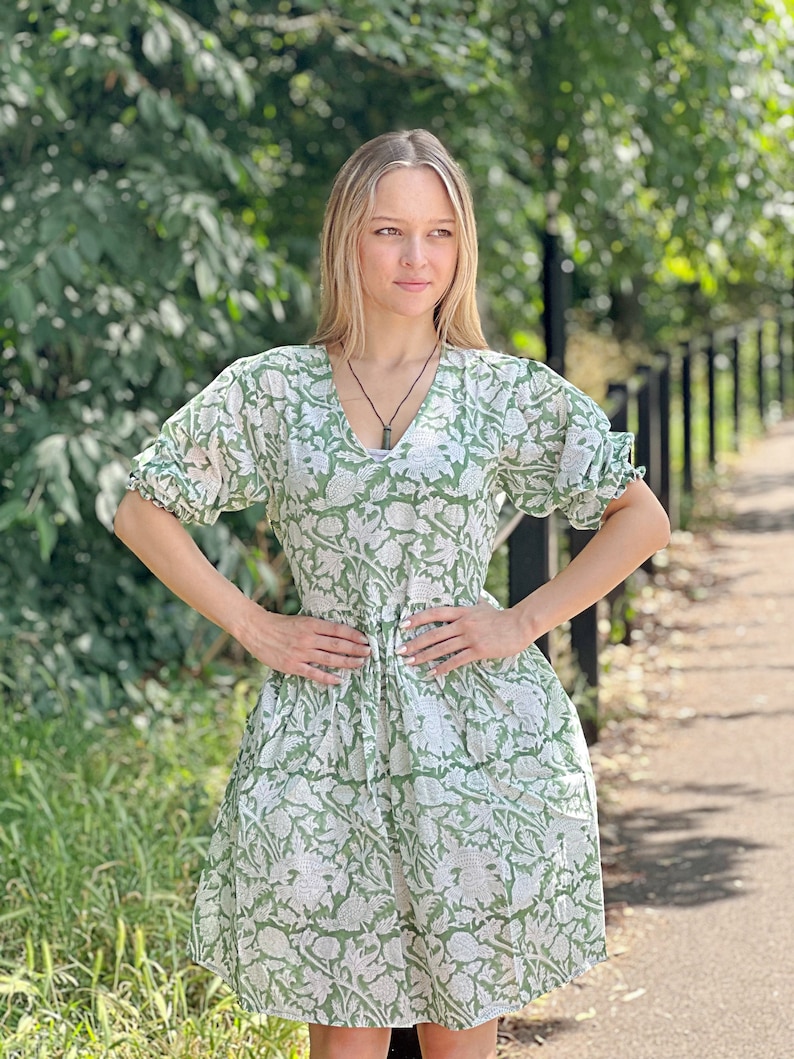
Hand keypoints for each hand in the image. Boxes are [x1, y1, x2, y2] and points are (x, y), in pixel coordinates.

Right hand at [238, 608, 369, 684]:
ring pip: (329, 659)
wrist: (257, 630)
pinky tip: (339, 680)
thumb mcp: (301, 620)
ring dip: (347, 662)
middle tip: (369, 652)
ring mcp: (301, 653)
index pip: (338, 630)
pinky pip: (313, 673)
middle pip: (337, 645)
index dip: (354, 635)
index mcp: (311, 624)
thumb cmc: (280, 624)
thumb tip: (338, 632)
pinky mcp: (292, 665)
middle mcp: (308, 638)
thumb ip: (318, 627)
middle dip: (355, 649)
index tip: (365, 639)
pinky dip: (327, 678)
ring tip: (360, 664)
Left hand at [397, 601, 529, 676]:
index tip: (403, 625)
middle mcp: (463, 624)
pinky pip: (456, 660)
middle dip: (415, 643)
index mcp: (462, 612)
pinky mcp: (479, 650)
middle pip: (434, 634)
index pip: (435, 613)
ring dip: (424, 656)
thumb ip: (472, 603)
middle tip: (399, 650)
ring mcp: (471, 637)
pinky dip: (443, 667)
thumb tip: (471, 596)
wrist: (520, 625)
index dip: (418, 619)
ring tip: (410, 662)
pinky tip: (432, 672)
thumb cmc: (501, 617)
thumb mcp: (483, 606)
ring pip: (442, 648)